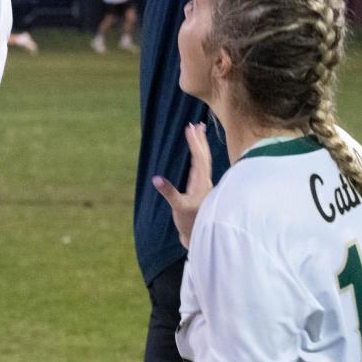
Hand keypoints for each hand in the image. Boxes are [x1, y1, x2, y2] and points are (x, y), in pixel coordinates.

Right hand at [152, 122, 212, 248]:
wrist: (200, 237)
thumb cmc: (189, 222)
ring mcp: (204, 185)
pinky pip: (201, 167)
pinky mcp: (201, 189)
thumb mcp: (178, 207)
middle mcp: (205, 181)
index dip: (195, 143)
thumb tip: (156, 178)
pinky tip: (197, 154)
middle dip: (200, 140)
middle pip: (204, 156)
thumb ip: (169, 192)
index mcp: (201, 183)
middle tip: (196, 124)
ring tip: (200, 132)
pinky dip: (199, 156)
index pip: (199, 158)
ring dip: (201, 146)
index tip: (190, 128)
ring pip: (204, 161)